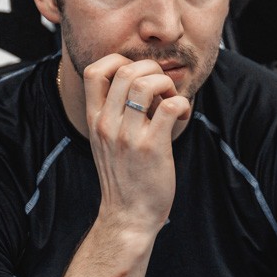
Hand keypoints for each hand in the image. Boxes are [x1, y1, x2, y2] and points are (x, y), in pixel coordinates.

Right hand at [83, 54, 190, 237]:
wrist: (128, 216)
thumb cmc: (123, 177)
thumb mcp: (106, 141)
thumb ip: (114, 112)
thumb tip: (138, 81)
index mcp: (95, 120)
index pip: (93, 71)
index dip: (117, 61)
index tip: (136, 74)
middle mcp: (108, 124)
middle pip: (124, 70)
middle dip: (151, 70)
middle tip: (162, 89)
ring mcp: (128, 136)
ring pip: (146, 84)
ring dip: (167, 85)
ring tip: (172, 101)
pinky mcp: (152, 147)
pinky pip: (170, 106)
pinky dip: (182, 104)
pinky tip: (182, 116)